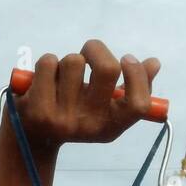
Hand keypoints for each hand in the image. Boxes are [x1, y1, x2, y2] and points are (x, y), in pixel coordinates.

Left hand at [13, 40, 160, 151]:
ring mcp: (63, 119)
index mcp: (110, 127)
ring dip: (67, 60)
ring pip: (73, 61)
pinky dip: (47, 63)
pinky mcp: (38, 109)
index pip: (138, 104)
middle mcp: (89, 126)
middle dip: (96, 49)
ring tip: (60, 76)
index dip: (137, 76)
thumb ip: (130, 88)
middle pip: (107, 69)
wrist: (31, 137)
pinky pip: (49, 62)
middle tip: (88, 52)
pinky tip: (43, 79)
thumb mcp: (103, 107)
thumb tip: (154, 63)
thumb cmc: (73, 113)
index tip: (127, 59)